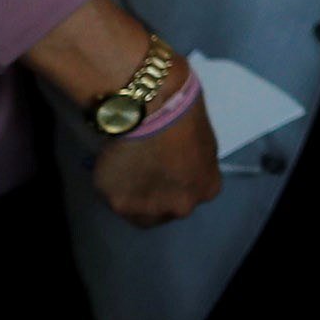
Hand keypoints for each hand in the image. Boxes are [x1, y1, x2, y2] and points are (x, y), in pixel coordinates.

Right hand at [89, 61, 220, 227]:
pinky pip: (112, 197)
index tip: (162, 173)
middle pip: (163, 211)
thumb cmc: (184, 116)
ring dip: (131, 195)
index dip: (173, 186)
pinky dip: (112, 185)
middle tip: (142, 174)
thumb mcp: (204, 145)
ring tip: (127, 169)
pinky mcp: (118, 204)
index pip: (190, 197)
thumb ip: (193, 167)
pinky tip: (115, 165)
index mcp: (207, 189)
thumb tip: (180, 170)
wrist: (152, 108)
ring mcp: (149, 209)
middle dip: (153, 197)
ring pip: (136, 211)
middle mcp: (181, 207)